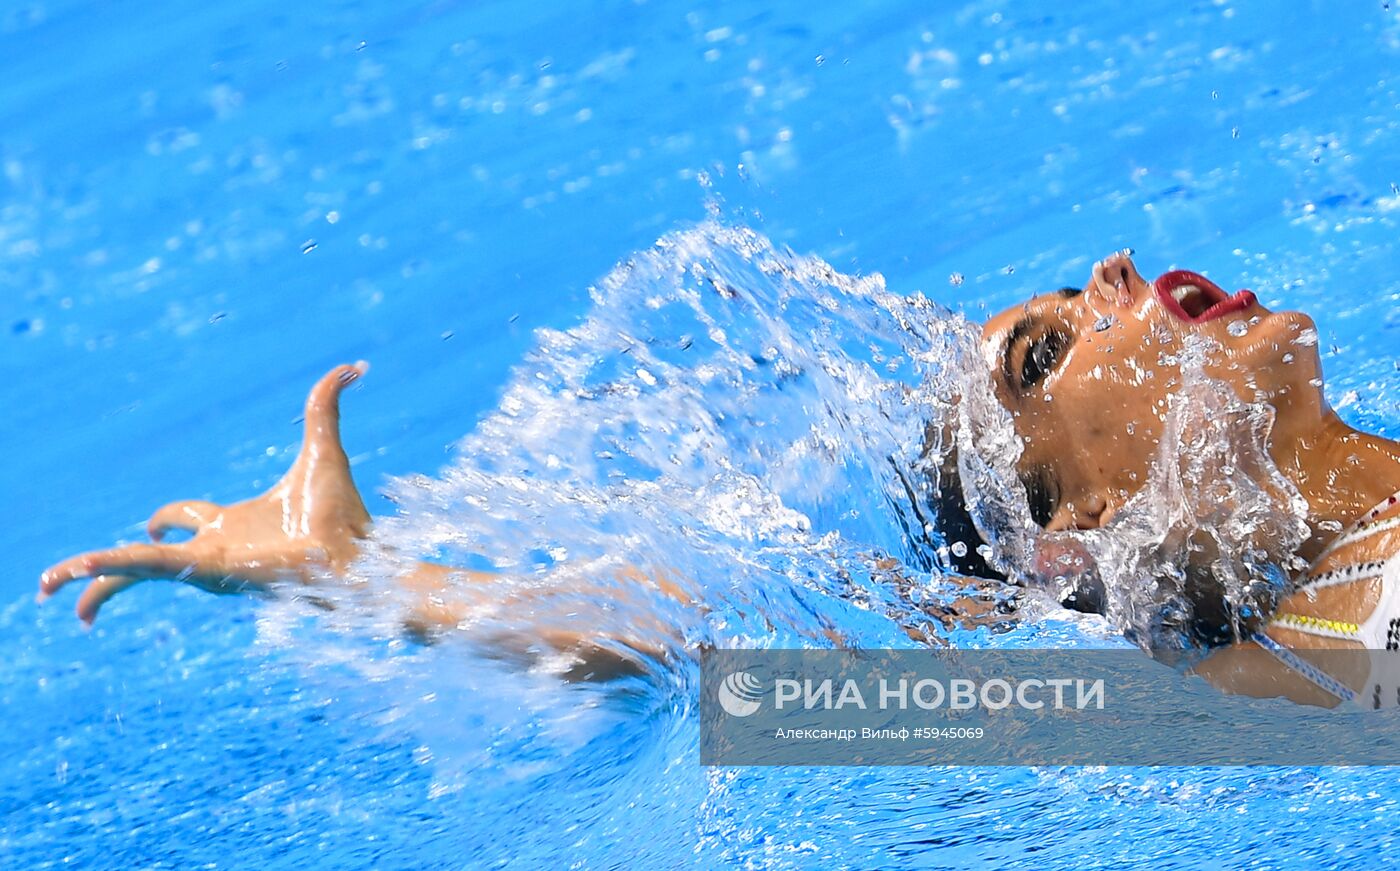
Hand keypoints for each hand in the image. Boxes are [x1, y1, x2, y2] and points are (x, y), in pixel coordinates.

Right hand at [40, 362, 372, 624]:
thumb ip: (326, 404)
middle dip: (108, 564)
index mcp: (234, 524)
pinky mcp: (205, 572)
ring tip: (45, 587)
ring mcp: (206, 565)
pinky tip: (68, 577)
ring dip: (90, 576)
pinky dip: (103, 571)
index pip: (185, 518)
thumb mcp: (325, 448)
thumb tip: (354, 365)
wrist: (357, 553)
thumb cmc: (344, 515)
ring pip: (132, 570)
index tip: (155, 525)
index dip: (166, 518)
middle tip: (71, 577)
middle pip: (146, 556)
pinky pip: (143, 569)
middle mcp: (214, 548)